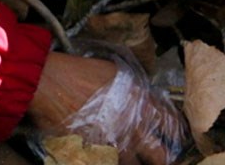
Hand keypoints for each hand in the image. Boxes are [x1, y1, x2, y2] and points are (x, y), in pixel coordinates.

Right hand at [28, 51, 185, 164]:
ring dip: (136, 162)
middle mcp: (134, 126)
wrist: (49, 83)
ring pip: (135, 164)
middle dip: (165, 159)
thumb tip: (141, 95)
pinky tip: (111, 159)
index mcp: (141, 102)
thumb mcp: (112, 70)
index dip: (175, 131)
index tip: (176, 137)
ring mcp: (115, 143)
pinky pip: (110, 164)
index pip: (169, 121)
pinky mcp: (96, 154)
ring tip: (135, 160)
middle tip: (164, 160)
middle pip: (160, 154)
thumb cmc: (78, 71)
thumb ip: (132, 87)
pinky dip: (112, 161)